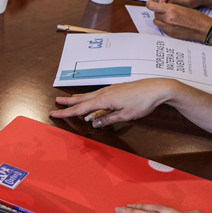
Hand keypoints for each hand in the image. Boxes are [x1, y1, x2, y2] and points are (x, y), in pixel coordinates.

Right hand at [51, 78, 179, 127]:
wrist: (157, 89)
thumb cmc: (142, 102)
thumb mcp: (125, 115)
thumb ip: (108, 119)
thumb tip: (94, 124)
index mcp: (104, 100)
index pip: (81, 108)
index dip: (67, 112)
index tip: (55, 113)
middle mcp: (104, 93)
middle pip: (82, 99)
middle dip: (68, 102)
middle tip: (56, 103)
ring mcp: (110, 89)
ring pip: (89, 95)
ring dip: (77, 99)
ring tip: (68, 100)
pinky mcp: (116, 89)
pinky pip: (97, 94)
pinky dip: (89, 97)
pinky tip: (90, 100)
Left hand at [146, 1, 211, 42]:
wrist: (203, 29)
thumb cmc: (196, 18)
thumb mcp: (182, 6)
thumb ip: (170, 6)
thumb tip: (162, 5)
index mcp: (171, 10)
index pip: (152, 6)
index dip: (150, 3)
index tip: (151, 2)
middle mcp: (167, 19)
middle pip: (154, 13)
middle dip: (158, 11)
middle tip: (165, 10)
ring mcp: (167, 27)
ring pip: (156, 21)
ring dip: (159, 18)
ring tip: (168, 16)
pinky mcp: (169, 34)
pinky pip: (161, 28)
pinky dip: (163, 24)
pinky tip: (171, 23)